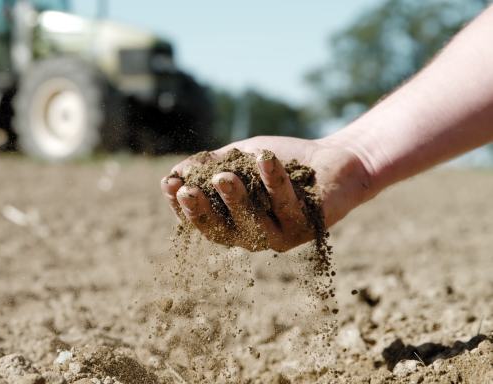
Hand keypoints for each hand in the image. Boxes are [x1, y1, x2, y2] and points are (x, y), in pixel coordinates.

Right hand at [160, 136, 372, 251]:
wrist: (334, 160)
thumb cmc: (280, 162)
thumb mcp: (238, 159)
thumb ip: (209, 167)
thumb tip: (173, 174)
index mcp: (233, 223)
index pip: (200, 221)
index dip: (182, 206)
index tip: (169, 183)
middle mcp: (253, 236)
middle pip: (222, 230)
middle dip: (202, 211)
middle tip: (188, 190)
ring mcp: (281, 235)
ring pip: (253, 223)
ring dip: (236, 199)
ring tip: (224, 176)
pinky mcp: (308, 227)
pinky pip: (287, 204)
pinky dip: (275, 181)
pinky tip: (264, 158)